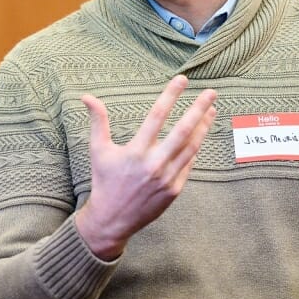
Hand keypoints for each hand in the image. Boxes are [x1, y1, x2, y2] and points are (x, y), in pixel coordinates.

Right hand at [75, 75, 217, 259]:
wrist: (112, 219)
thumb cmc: (104, 181)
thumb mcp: (97, 150)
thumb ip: (98, 121)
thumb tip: (87, 97)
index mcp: (135, 151)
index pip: (157, 116)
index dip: (170, 95)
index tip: (182, 80)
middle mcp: (153, 163)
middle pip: (182, 130)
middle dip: (198, 109)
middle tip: (211, 93)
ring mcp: (167, 178)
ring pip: (191, 147)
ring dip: (203, 127)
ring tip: (211, 111)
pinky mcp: (174, 190)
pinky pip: (188, 165)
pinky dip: (194, 149)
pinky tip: (200, 136)